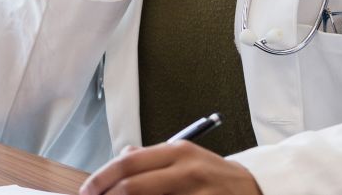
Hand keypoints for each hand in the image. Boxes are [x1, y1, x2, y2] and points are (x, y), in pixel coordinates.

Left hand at [80, 142, 261, 194]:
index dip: (101, 179)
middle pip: (134, 186)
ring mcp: (199, 194)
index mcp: (177, 152)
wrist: (254, 188)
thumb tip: (119, 158)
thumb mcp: (184, 157)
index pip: (128, 162)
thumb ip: (151, 158)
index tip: (86, 192)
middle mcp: (187, 170)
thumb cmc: (212, 175)